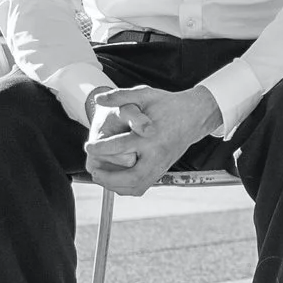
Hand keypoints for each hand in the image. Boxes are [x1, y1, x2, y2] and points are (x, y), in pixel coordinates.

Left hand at [83, 84, 222, 196]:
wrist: (195, 115)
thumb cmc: (167, 104)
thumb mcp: (145, 94)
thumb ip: (121, 96)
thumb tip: (98, 99)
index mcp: (151, 136)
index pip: (121, 147)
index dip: (100, 148)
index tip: (88, 146)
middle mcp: (157, 154)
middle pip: (131, 176)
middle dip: (108, 177)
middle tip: (93, 170)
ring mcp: (162, 165)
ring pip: (137, 186)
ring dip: (115, 186)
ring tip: (100, 177)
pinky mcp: (163, 170)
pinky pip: (143, 187)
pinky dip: (127, 188)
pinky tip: (115, 181)